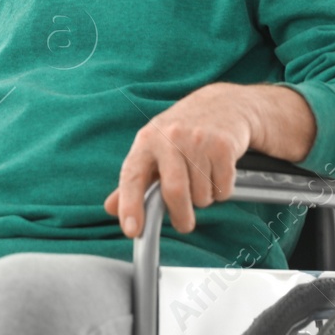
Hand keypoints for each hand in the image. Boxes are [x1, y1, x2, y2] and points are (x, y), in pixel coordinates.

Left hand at [103, 85, 251, 237]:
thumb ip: (134, 180)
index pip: (133, 175)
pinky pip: (222, 189)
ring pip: (201, 195)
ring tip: (201, 178)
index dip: (130, 204)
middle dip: (181, 216)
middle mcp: (170, 138)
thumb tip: (111, 208)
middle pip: (174, 191)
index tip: (131, 229)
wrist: (222, 104)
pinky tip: (216, 171)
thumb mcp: (153, 148)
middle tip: (184, 223)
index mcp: (146, 140)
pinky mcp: (223, 146)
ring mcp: (197, 140)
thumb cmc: (182, 131)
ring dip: (203, 199)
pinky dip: (220, 191)